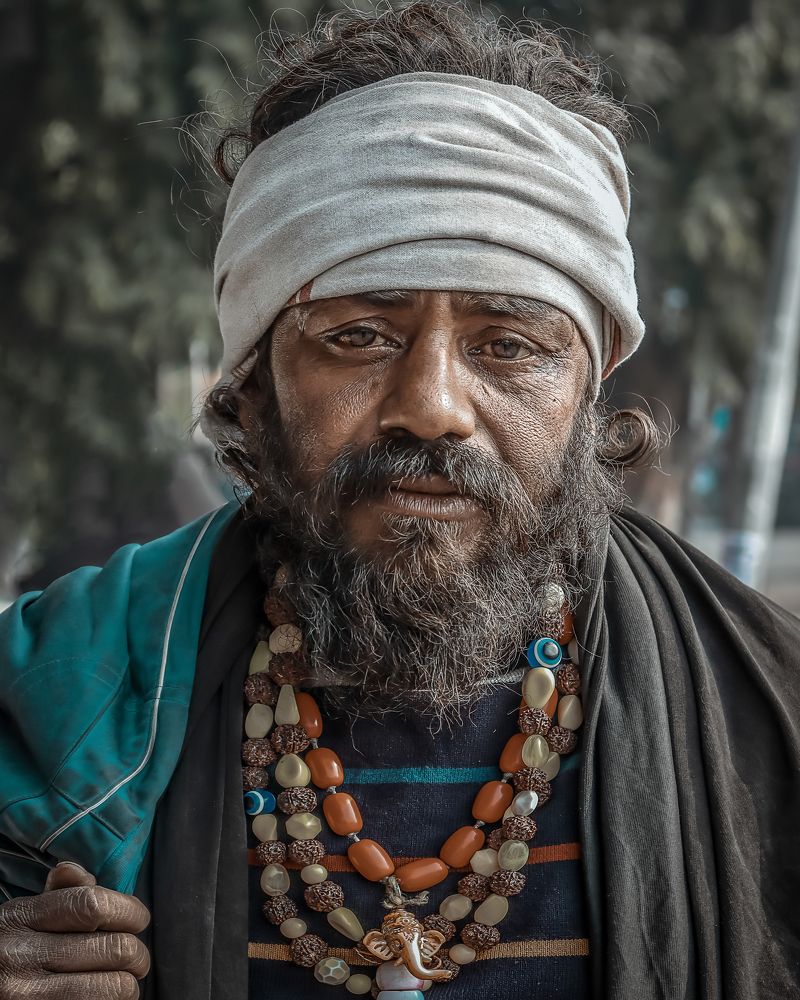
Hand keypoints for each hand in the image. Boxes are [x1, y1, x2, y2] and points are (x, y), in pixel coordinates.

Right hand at [0, 860, 150, 998]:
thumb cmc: (8, 949)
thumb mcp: (22, 916)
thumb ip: (57, 893)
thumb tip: (82, 874)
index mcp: (21, 918)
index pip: (93, 905)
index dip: (129, 911)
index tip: (139, 919)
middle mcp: (20, 956)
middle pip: (113, 947)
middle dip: (137, 953)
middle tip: (137, 958)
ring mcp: (25, 995)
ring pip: (113, 986)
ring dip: (127, 984)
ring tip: (123, 981)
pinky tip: (103, 997)